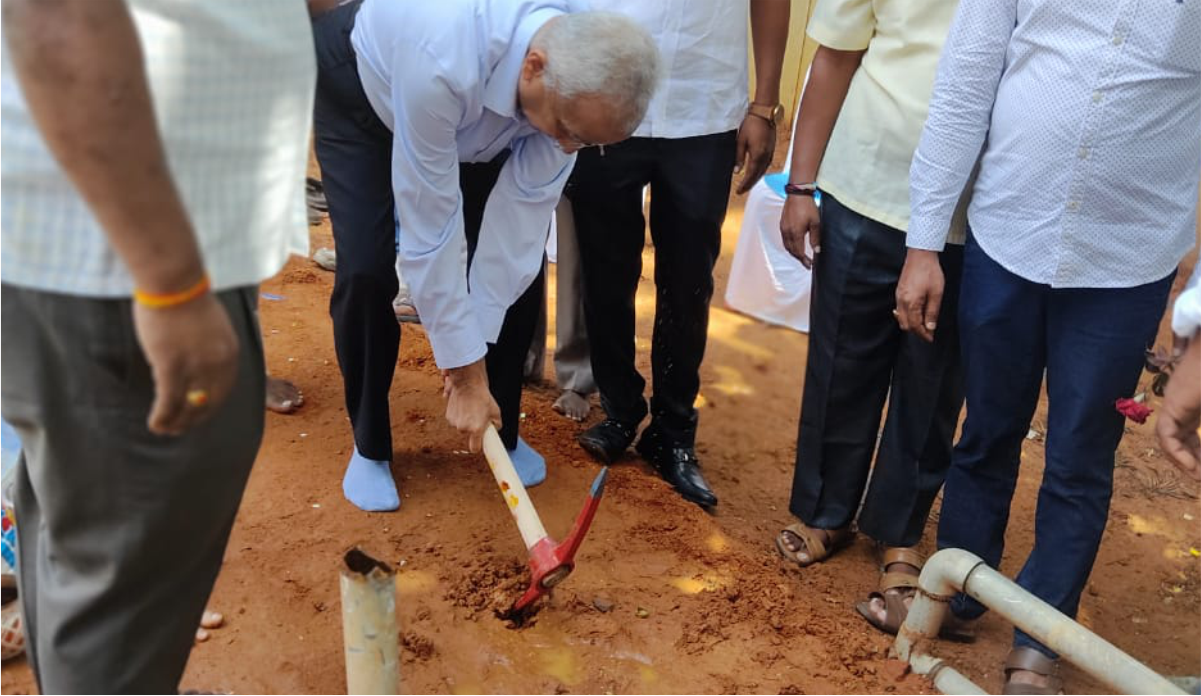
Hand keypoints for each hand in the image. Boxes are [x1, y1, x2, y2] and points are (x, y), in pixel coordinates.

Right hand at [133, 294, 238, 435]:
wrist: (174, 281)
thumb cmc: (186, 297)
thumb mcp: (210, 325)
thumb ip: (209, 346)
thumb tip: (200, 364)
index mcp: (230, 351)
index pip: (224, 387)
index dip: (211, 405)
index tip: (200, 412)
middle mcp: (218, 363)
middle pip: (210, 401)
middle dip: (196, 418)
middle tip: (183, 428)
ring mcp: (196, 365)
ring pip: (188, 405)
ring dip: (177, 422)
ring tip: (166, 430)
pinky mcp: (171, 364)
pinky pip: (169, 400)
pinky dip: (163, 416)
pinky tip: (155, 424)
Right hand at [443, 359, 501, 451]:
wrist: (467, 383)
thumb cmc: (483, 397)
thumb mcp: (496, 412)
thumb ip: (496, 424)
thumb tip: (494, 429)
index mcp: (476, 429)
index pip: (474, 448)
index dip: (478, 446)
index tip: (481, 444)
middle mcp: (463, 428)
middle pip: (468, 435)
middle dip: (473, 429)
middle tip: (478, 417)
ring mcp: (454, 423)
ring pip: (461, 427)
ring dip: (465, 421)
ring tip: (471, 409)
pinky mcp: (448, 416)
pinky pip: (455, 420)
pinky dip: (459, 415)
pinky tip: (464, 406)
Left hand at [734, 114, 775, 193]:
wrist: (764, 113)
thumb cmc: (751, 125)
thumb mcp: (740, 141)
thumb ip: (739, 157)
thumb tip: (737, 171)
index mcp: (758, 155)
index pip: (751, 175)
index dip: (744, 184)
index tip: (738, 191)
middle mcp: (766, 157)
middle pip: (758, 175)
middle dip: (750, 184)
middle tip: (742, 191)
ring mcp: (770, 153)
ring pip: (763, 171)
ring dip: (755, 179)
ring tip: (748, 184)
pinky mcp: (772, 149)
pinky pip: (766, 165)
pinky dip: (760, 172)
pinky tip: (756, 173)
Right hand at [780, 194, 819, 268]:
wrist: (798, 193)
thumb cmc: (808, 207)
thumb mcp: (815, 223)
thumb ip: (815, 238)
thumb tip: (816, 251)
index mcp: (795, 233)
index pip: (799, 252)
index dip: (804, 260)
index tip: (809, 265)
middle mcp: (787, 232)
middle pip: (791, 251)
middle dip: (799, 258)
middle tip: (806, 262)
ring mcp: (783, 228)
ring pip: (786, 245)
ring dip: (793, 252)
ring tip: (801, 254)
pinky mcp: (782, 224)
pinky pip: (784, 238)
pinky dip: (789, 244)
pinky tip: (794, 243)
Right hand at [895, 249, 943, 342]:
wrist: (920, 255)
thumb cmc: (930, 272)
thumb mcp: (936, 293)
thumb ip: (932, 312)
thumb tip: (930, 327)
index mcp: (911, 303)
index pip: (915, 326)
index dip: (923, 334)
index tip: (931, 338)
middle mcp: (902, 302)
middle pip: (905, 324)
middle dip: (916, 331)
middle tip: (928, 333)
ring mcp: (898, 296)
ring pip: (901, 318)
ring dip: (911, 324)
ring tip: (923, 324)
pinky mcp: (898, 292)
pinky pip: (899, 310)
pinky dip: (906, 316)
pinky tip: (915, 314)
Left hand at [1157, 333, 1200, 480]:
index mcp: (1195, 405)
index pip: (1190, 436)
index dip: (1197, 454)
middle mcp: (1182, 406)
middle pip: (1179, 440)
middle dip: (1190, 462)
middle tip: (1200, 479)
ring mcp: (1176, 404)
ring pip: (1170, 440)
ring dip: (1182, 461)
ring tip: (1198, 477)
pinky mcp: (1173, 404)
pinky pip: (1166, 435)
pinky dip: (1176, 452)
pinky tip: (1191, 466)